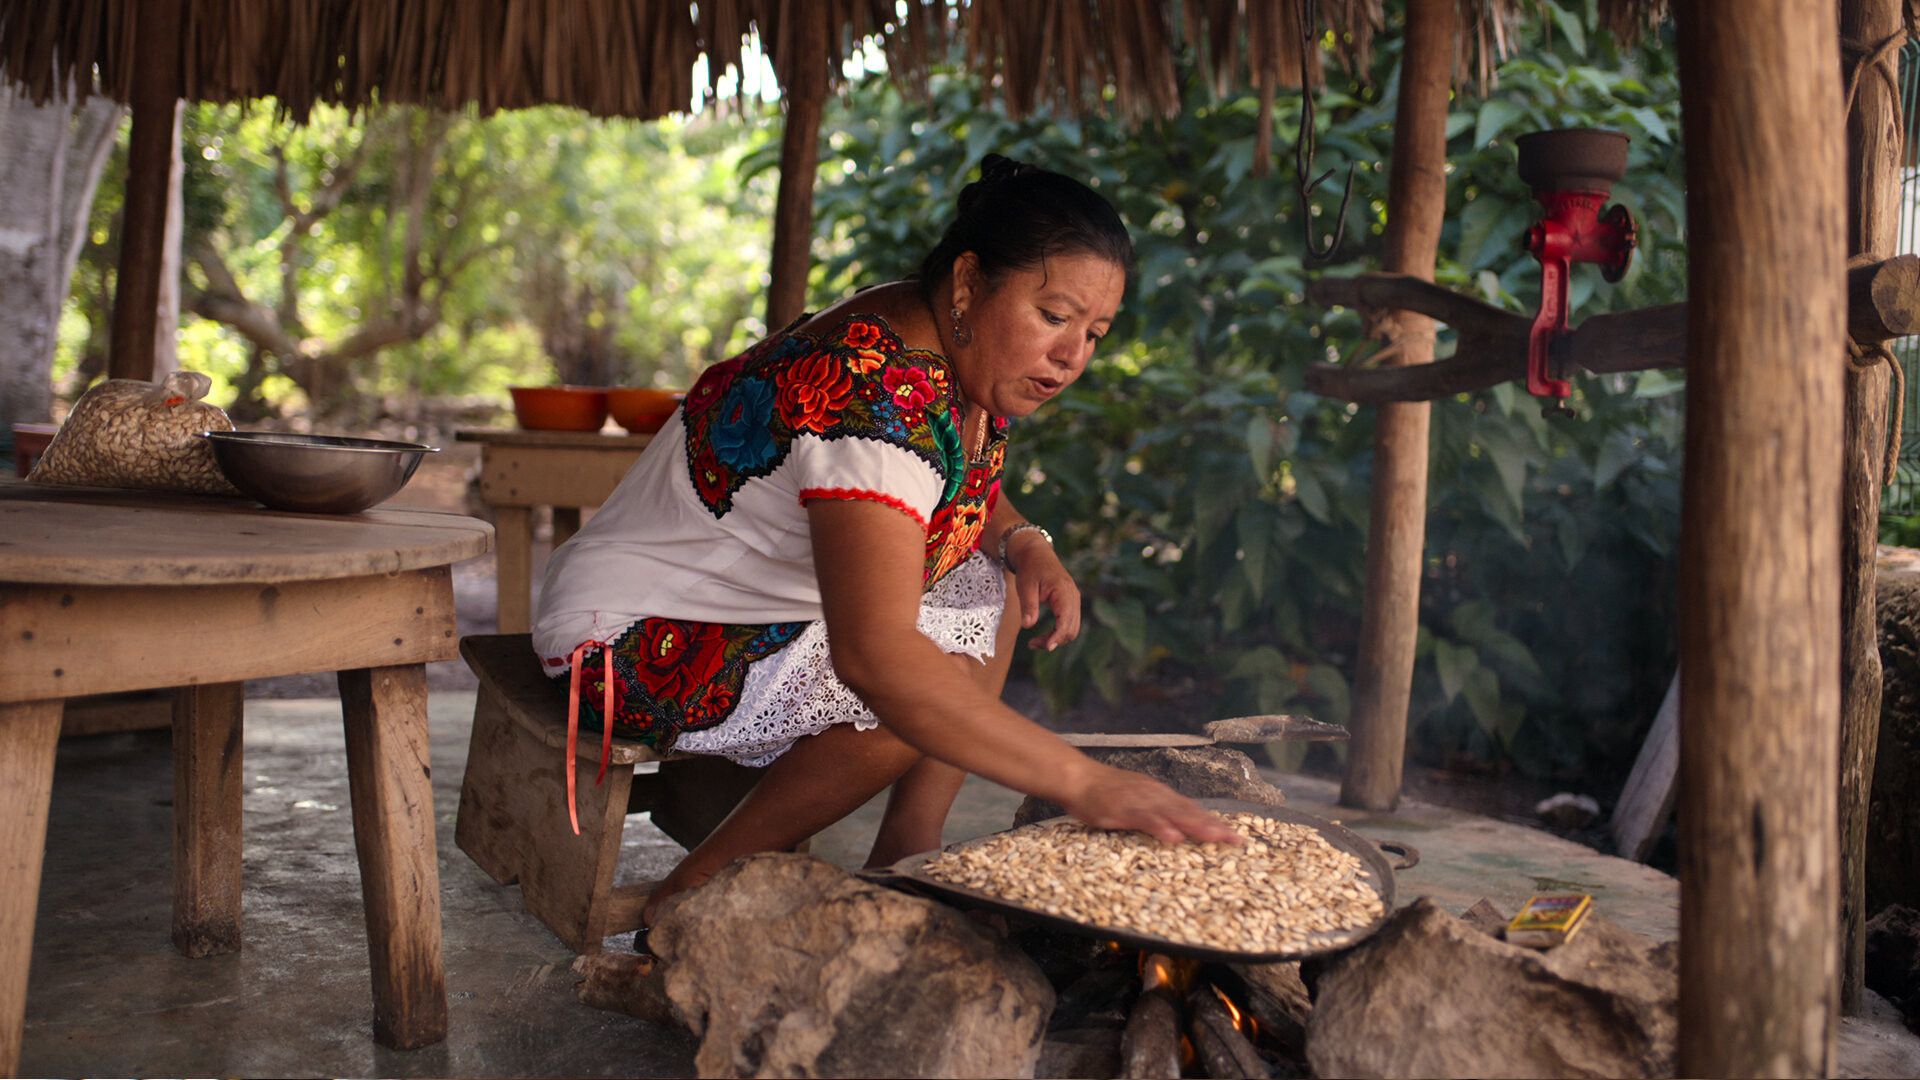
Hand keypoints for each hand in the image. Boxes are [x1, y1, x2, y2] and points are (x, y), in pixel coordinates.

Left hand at [1011, 534, 1080, 650]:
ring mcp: (1074, 600)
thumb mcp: (1025, 586)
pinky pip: (1069, 623)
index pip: (1066, 621)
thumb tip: (1028, 626)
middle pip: (1071, 629)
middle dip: (1054, 641)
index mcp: (1064, 591)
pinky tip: (1044, 636)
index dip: (1057, 636)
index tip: (1046, 647)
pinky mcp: (1070, 603)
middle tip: (1032, 644)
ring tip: (1035, 642)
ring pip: (1072, 629)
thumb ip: (1029, 606)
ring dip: (1056, 639)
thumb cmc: (1030, 568)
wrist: (1036, 553)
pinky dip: (1058, 632)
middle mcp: (1073, 597)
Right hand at [1057, 763, 1244, 845]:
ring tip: (1216, 838)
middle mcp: (1156, 795)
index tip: (1234, 836)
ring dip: (1196, 826)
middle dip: (1214, 826)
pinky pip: (1145, 819)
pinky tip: (1174, 837)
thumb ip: (1155, 812)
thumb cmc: (1104, 792)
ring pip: (1174, 814)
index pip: (1192, 810)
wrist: (1079, 778)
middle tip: (1236, 841)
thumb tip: (1175, 827)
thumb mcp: (1136, 799)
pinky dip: (1160, 827)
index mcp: (1160, 795)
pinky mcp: (1124, 808)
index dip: (1213, 822)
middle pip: (1190, 812)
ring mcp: (1141, 801)